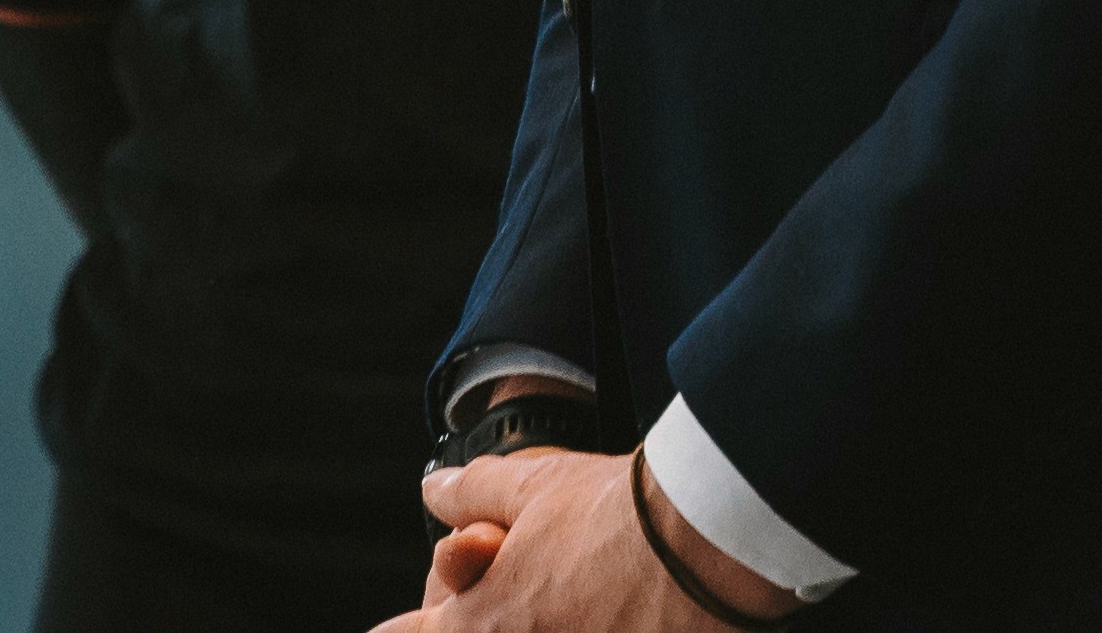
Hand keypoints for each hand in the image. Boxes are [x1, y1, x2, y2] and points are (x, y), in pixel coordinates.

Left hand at [374, 449, 795, 631]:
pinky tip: (613, 612)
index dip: (407, 627)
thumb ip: (471, 492)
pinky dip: (593, 626)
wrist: (709, 543)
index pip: (420, 632)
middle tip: (522, 587)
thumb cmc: (615, 509)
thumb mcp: (530, 484)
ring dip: (552, 620)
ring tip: (574, 594)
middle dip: (484, 616)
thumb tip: (433, 490)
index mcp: (489, 617)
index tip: (393, 627)